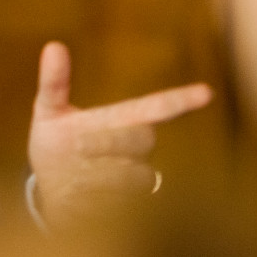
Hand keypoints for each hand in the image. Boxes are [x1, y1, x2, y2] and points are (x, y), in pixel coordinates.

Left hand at [27, 41, 212, 227]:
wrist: (50, 191)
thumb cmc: (57, 145)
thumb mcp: (49, 113)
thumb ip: (53, 83)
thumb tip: (53, 46)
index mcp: (120, 122)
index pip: (156, 108)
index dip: (179, 101)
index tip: (206, 92)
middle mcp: (135, 150)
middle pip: (143, 138)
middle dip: (110, 140)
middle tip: (78, 145)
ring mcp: (134, 180)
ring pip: (136, 175)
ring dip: (99, 175)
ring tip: (72, 177)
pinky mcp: (128, 210)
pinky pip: (122, 204)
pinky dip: (92, 200)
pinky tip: (74, 198)